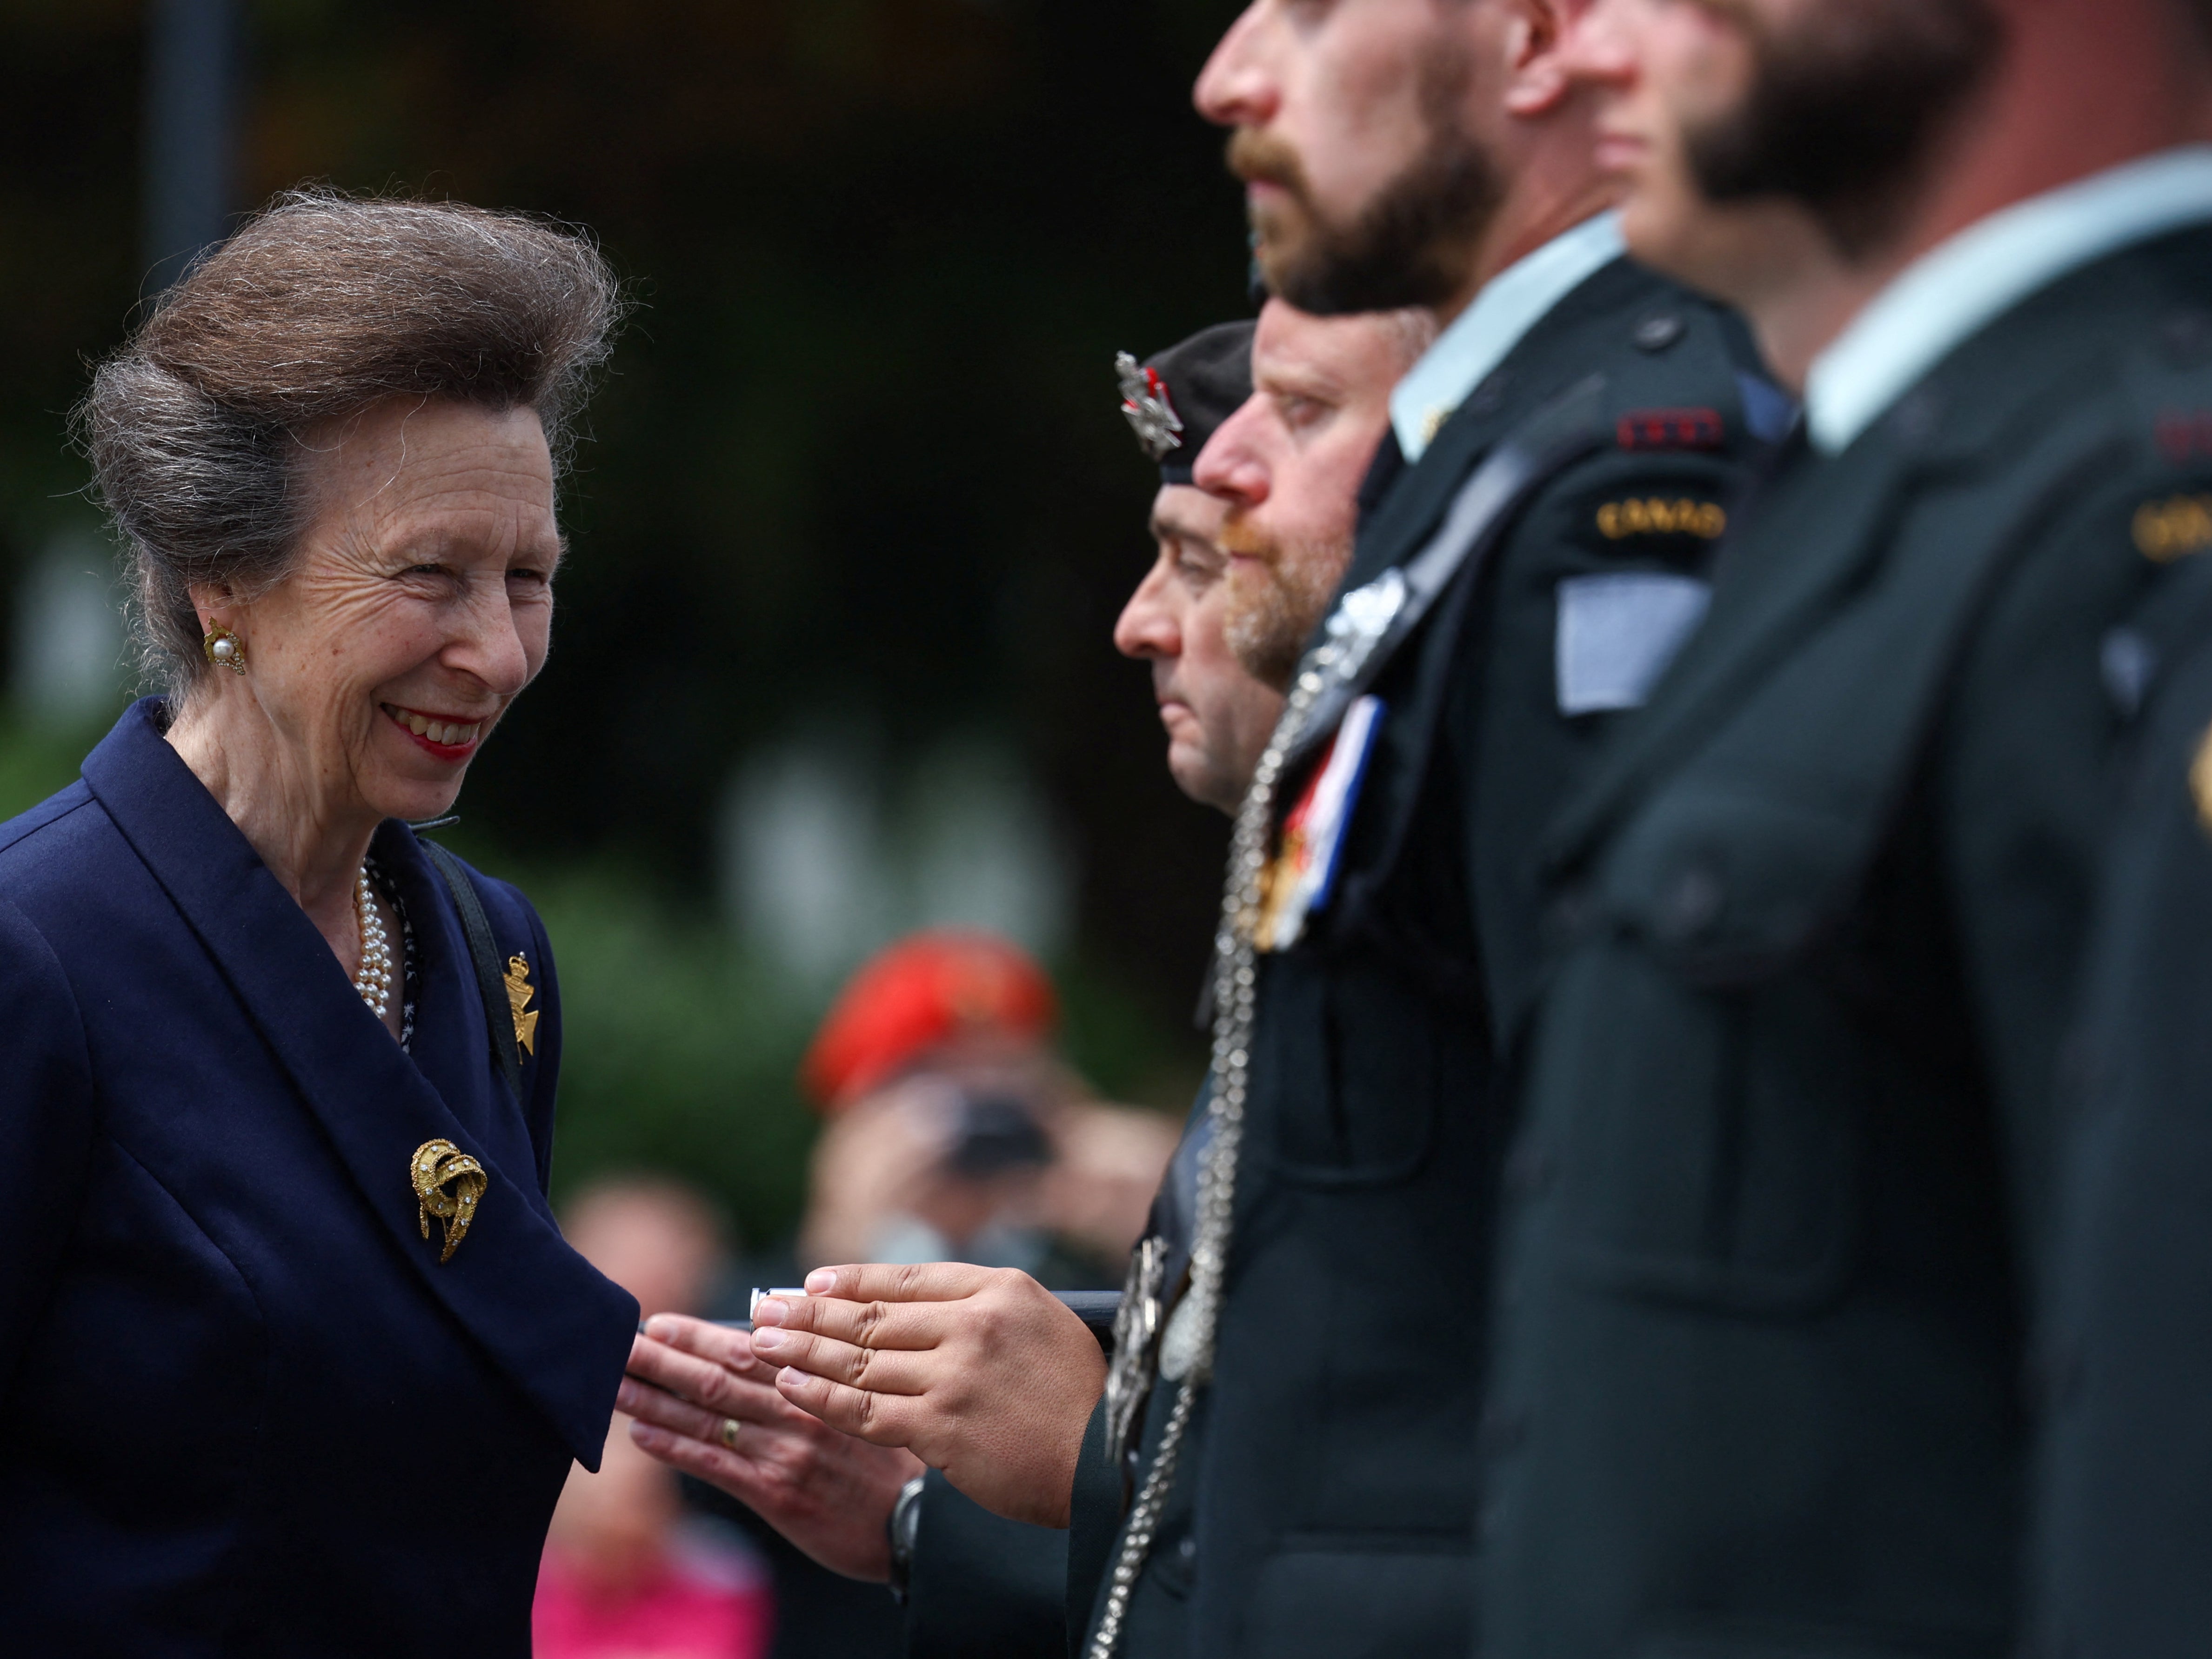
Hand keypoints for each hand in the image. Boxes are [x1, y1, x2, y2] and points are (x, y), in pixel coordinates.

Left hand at [621, 1314, 923, 1581]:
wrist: (908, 1520)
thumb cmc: (879, 1455)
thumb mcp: (856, 1397)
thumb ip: (808, 1370)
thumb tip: (758, 1334)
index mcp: (814, 1380)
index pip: (744, 1350)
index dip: (697, 1335)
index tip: (657, 1323)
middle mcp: (794, 1410)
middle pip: (715, 1378)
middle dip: (661, 1360)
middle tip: (616, 1344)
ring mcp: (781, 1452)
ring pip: (707, 1418)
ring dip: (653, 1400)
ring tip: (612, 1385)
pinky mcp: (774, 1493)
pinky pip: (715, 1465)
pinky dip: (676, 1448)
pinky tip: (641, 1435)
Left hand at [752, 1263, 1105, 1527]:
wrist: (1107, 1457)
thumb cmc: (1079, 1395)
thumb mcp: (1042, 1324)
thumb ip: (982, 1310)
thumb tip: (915, 1308)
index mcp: (999, 1289)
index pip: (907, 1278)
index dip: (851, 1281)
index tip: (810, 1283)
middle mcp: (973, 1323)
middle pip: (872, 1315)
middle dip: (809, 1312)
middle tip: (763, 1309)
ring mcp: (954, 1375)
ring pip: (860, 1359)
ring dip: (801, 1350)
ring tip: (761, 1342)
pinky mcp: (940, 1426)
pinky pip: (864, 1409)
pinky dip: (821, 1396)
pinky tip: (790, 1386)